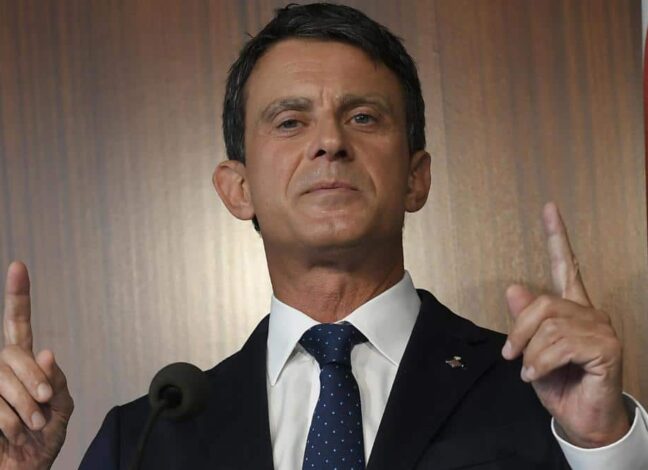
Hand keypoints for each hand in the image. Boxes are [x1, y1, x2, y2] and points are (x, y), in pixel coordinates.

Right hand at [0, 262, 72, 468]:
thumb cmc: (43, 438)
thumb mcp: (62, 408)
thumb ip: (58, 380)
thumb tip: (46, 352)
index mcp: (25, 363)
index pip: (18, 324)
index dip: (18, 296)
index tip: (19, 266)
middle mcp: (0, 368)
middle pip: (13, 354)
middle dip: (33, 380)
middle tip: (45, 404)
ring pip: (0, 378)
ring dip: (23, 406)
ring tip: (32, 424)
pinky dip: (9, 422)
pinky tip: (13, 434)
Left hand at [501, 202, 628, 447]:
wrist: (582, 420)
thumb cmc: (558, 384)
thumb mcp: (531, 351)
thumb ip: (524, 322)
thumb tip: (513, 288)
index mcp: (572, 309)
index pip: (566, 266)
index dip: (556, 237)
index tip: (549, 207)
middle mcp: (590, 313)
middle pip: (542, 303)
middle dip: (519, 331)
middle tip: (511, 355)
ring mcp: (601, 328)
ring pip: (548, 326)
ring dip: (529, 352)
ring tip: (530, 370)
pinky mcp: (606, 347)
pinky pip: (560, 344)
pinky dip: (540, 362)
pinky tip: (537, 375)